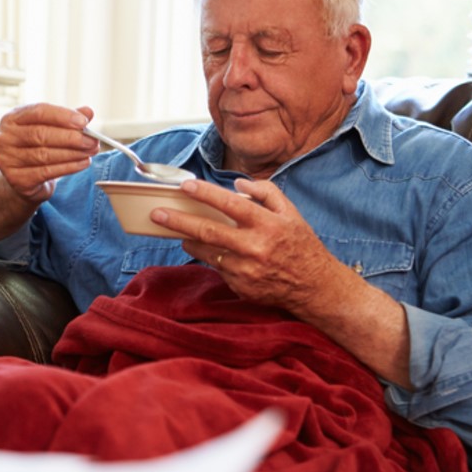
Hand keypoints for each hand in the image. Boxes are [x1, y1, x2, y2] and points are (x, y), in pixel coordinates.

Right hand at [0, 103, 100, 202]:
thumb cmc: (37, 148)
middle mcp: (5, 138)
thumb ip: (67, 120)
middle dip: (71, 137)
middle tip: (93, 140)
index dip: (62, 116)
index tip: (83, 121)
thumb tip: (88, 111)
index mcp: (12, 118)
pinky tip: (83, 163)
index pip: (38, 112)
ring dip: (73, 153)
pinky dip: (69, 167)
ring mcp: (8, 160)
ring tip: (91, 151)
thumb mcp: (49, 129)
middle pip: (42, 135)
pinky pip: (47, 172)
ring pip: (45, 155)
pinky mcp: (17, 179)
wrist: (23, 179)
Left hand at [152, 178, 339, 314]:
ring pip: (206, 252)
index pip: (229, 205)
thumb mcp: (291, 213)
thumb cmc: (301, 246)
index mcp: (266, 224)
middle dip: (178, 221)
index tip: (185, 187)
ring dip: (189, 241)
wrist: (313, 287)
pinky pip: (218, 268)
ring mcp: (244, 270)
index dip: (205, 194)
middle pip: (207, 231)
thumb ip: (265, 192)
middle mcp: (253, 247)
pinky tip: (213, 252)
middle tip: (157, 214)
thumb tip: (237, 184)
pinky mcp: (240, 287)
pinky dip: (212, 257)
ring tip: (180, 233)